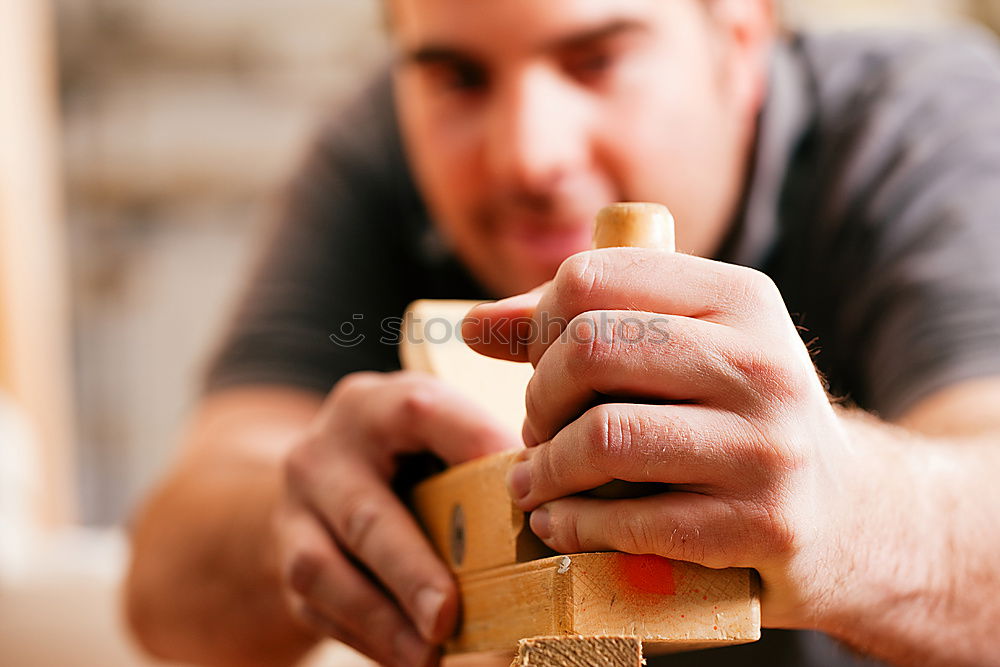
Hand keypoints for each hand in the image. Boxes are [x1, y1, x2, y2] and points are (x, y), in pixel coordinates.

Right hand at [276, 371, 519, 664]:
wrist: (319, 472)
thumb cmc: (404, 453)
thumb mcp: (432, 433)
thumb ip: (476, 454)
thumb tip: (549, 504)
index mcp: (375, 406)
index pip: (424, 414)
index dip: (478, 450)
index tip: (527, 500)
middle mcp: (325, 451)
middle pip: (365, 514)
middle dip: (411, 570)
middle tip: (448, 614)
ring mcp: (295, 507)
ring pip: (323, 569)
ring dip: (381, 619)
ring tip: (430, 653)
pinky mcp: (283, 557)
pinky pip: (314, 605)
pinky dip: (365, 636)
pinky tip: (409, 654)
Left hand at [464, 248, 870, 628]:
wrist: (850, 515)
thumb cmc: (741, 420)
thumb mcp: (685, 350)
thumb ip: (581, 326)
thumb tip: (470, 326)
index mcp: (739, 297)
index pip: (591, 276)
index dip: (538, 323)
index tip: (539, 365)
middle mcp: (760, 360)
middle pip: (589, 349)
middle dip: (538, 396)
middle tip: (537, 428)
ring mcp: (766, 446)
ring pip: (602, 435)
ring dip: (544, 467)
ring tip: (536, 480)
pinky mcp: (760, 524)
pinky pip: (628, 519)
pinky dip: (570, 523)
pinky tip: (558, 522)